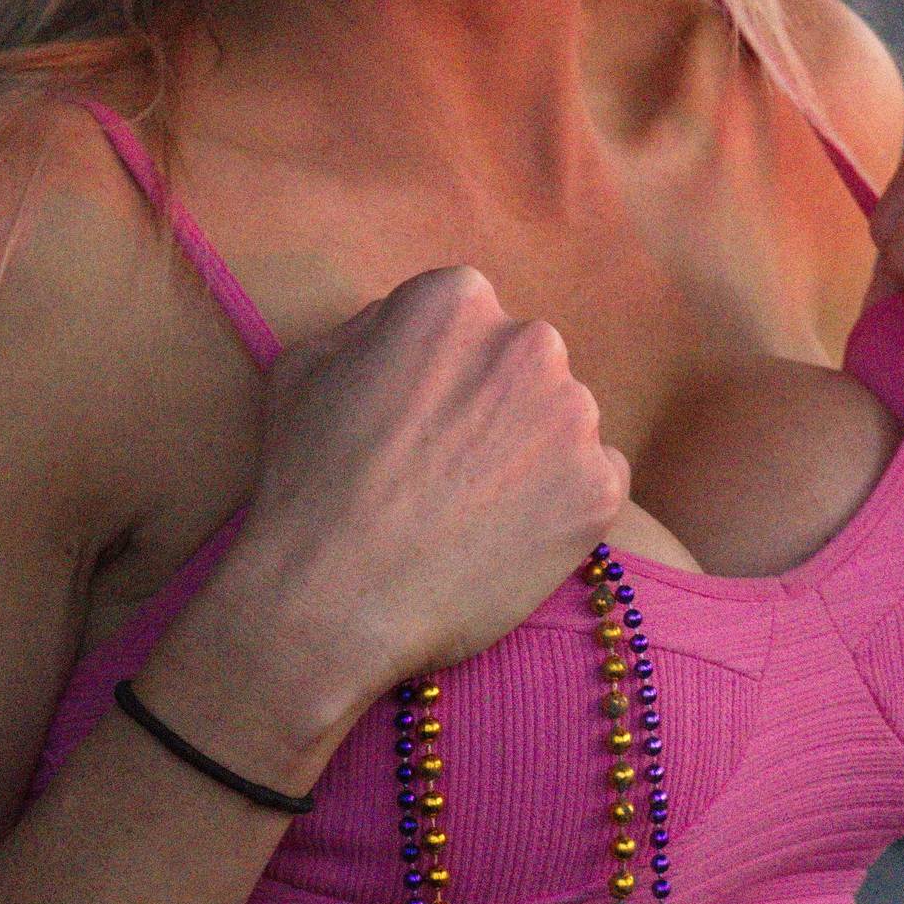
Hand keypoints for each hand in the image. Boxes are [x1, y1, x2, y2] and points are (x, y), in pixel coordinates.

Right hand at [228, 266, 630, 706]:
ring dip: (530, 453)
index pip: (469, 319)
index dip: (440, 373)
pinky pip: (593, 478)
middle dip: (494, 405)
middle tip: (445, 469)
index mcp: (456, 301)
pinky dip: (560, 503)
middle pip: (524, 365)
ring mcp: (573, 416)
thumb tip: (406, 324)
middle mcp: (529, 343)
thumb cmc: (306, 485)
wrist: (331, 602)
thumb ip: (371, 325)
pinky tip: (506, 535)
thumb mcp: (303, 368)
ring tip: (469, 510)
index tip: (417, 418)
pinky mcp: (600, 486)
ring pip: (562, 421)